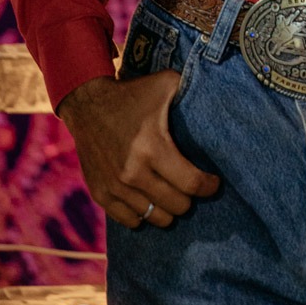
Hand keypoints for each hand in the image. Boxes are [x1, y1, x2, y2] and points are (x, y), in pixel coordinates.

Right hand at [58, 72, 219, 228]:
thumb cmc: (132, 94)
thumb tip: (219, 97)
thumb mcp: (164, 84)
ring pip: (155, 217)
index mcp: (152, 147)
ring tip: (172, 194)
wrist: (86, 104)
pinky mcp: (100, 193)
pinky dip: (143, 215)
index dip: (208, 187)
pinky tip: (149, 200)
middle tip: (189, 185)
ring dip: (168, 209)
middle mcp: (132, 172)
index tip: (213, 183)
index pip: (191, 184)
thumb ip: (191, 88)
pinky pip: (130, 221)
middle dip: (189, 198)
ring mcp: (115, 186)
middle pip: (176, 206)